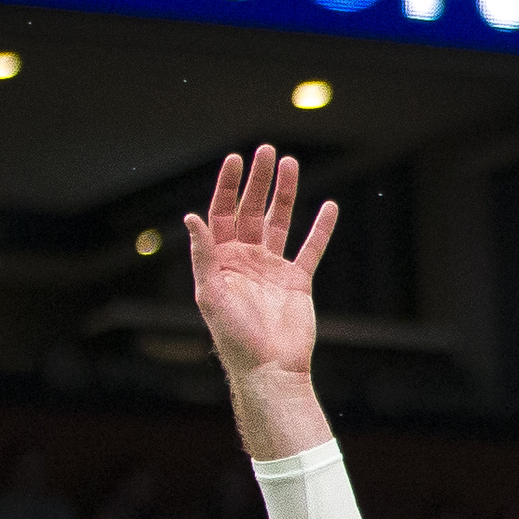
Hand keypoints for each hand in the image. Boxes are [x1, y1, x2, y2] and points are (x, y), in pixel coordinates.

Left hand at [187, 146, 336, 382]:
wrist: (270, 368)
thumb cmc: (234, 337)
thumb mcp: (210, 294)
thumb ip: (203, 255)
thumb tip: (190, 217)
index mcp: (220, 261)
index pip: (221, 214)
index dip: (227, 186)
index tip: (236, 159)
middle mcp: (244, 260)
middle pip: (251, 210)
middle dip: (257, 181)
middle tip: (266, 150)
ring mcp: (271, 269)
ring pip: (279, 221)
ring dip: (284, 193)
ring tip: (291, 163)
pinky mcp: (297, 281)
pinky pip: (309, 248)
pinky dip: (320, 228)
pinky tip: (329, 206)